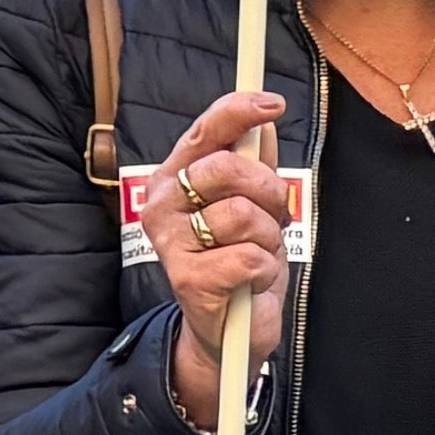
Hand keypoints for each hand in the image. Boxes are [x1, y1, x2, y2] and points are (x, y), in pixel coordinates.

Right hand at [145, 89, 297, 430]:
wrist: (225, 332)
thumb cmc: (236, 261)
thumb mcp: (252, 205)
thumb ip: (255, 162)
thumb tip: (264, 120)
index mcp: (174, 178)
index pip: (203, 133)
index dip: (237, 112)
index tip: (271, 102)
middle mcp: (162, 205)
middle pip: (228, 169)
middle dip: (267, 191)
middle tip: (272, 215)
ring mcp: (172, 243)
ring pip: (244, 214)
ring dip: (268, 237)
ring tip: (257, 253)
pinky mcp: (190, 280)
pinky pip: (251, 257)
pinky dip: (265, 270)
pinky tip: (250, 281)